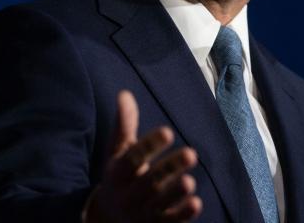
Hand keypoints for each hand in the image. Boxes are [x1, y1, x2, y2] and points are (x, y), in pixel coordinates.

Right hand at [84, 90, 201, 221]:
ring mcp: (142, 214)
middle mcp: (128, 195)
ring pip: (159, 205)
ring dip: (174, 193)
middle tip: (191, 153)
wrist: (108, 219)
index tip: (168, 131)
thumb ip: (124, 124)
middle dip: (169, 169)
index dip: (149, 145)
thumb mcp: (118, 151)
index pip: (131, 159)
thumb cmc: (120, 176)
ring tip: (190, 181)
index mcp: (117, 173)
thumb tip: (125, 93)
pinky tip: (196, 204)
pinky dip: (181, 215)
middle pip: (148, 182)